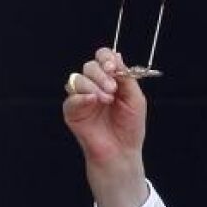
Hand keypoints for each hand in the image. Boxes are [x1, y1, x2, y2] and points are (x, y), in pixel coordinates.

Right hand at [63, 48, 148, 206]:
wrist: (122, 151)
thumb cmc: (130, 127)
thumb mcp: (135, 99)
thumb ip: (126, 78)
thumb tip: (116, 55)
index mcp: (111, 80)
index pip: (103, 58)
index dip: (106, 58)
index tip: (113, 67)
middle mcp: (95, 85)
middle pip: (90, 66)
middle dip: (101, 74)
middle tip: (112, 89)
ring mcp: (82, 97)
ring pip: (78, 78)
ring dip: (93, 85)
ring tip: (106, 100)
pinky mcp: (72, 110)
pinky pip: (71, 96)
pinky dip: (82, 96)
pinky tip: (93, 102)